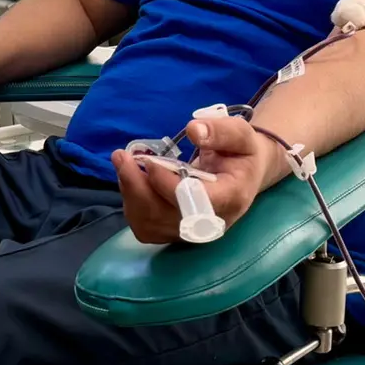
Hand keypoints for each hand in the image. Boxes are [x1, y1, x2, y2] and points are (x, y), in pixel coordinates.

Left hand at [111, 115, 286, 244]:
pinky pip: (146, 227)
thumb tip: (193, 131)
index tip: (151, 160)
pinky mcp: (175, 233)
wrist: (242, 175)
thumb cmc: (241, 153)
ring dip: (131, 193)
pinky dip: (132, 204)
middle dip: (138, 186)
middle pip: (166, 216)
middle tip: (122, 156)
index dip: (168, 184)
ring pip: (151, 224)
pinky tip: (132, 181)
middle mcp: (210, 223)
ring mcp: (191, 232)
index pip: (196, 201)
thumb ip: (221, 131)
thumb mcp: (241, 134)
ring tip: (124, 163)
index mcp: (232, 198)